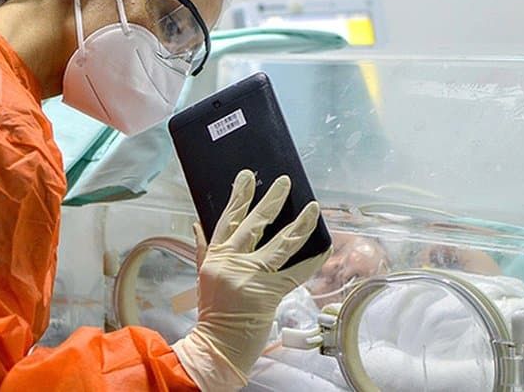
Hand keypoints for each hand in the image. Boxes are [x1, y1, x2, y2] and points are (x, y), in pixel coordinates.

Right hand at [172, 170, 330, 389]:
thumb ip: (204, 249)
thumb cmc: (212, 314)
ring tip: (313, 207)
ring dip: (300, 224)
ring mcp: (251, 277)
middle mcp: (232, 262)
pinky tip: (325, 246)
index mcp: (216, 256)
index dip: (239, 196)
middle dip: (272, 200)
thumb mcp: (203, 278)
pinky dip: (313, 259)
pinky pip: (297, 272)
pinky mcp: (269, 293)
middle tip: (284, 182)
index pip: (228, 219)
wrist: (217, 346)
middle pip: (255, 224)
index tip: (247, 177)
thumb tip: (198, 224)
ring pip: (281, 243)